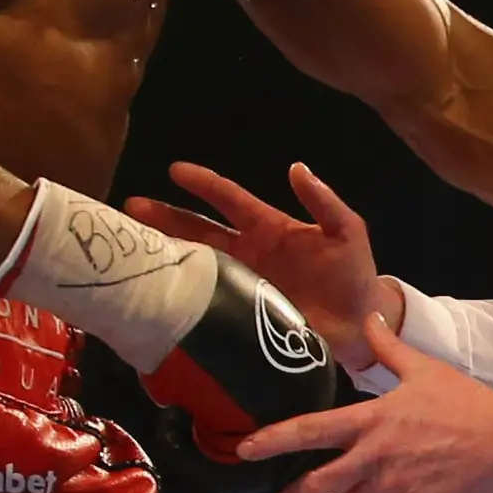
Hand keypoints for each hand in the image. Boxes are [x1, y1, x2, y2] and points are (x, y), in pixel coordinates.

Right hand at [153, 160, 391, 368]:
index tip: (175, 170)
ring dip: (165, 252)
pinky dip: (184, 297)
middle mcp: (247, 253)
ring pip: (195, 262)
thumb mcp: (346, 231)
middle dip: (165, 217)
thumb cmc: (354, 273)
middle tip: (130, 209)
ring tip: (133, 245)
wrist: (362, 324)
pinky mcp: (242, 314)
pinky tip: (159, 294)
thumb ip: (324, 202)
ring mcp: (241, 284)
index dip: (204, 183)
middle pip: (198, 230)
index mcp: (268, 227)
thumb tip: (296, 168)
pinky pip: (208, 302)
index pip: (229, 199)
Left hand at [242, 315, 492, 492]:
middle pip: (319, 484)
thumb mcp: (423, 369)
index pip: (310, 431)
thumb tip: (369, 316)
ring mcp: (394, 487)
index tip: (245, 450)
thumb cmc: (465, 402)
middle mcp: (374, 457)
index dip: (273, 441)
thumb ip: (388, 348)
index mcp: (371, 421)